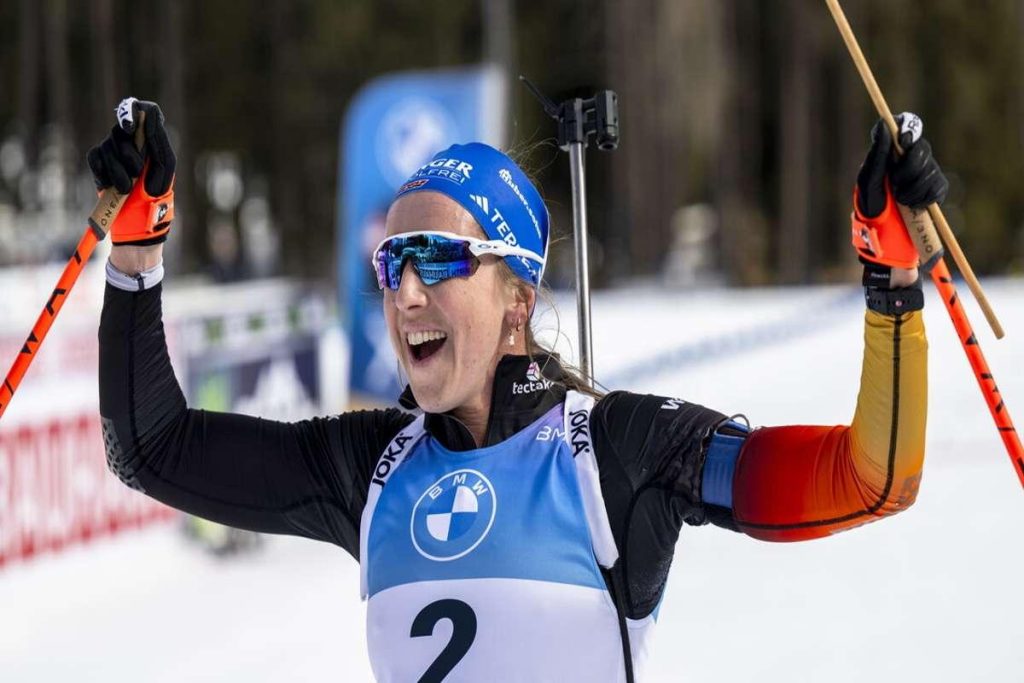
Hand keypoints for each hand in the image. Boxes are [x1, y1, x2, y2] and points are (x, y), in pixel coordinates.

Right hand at [87, 98, 175, 244]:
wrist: (137, 222)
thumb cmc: (156, 195)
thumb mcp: (164, 167)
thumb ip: (158, 140)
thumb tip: (149, 114)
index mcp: (151, 140)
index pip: (143, 111)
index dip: (133, 112)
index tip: (130, 127)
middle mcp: (131, 141)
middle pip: (122, 127)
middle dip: (129, 153)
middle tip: (137, 172)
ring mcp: (113, 151)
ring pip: (109, 145)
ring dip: (119, 170)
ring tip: (128, 188)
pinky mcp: (98, 163)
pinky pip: (96, 158)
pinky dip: (105, 174)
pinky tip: (113, 187)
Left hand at [857, 113, 948, 215]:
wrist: (883, 227)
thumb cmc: (871, 201)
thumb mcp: (868, 179)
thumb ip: (877, 153)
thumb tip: (883, 125)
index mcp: (892, 149)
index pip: (905, 124)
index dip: (907, 130)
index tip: (903, 142)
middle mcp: (912, 155)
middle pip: (921, 148)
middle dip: (908, 169)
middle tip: (895, 183)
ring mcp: (927, 170)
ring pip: (930, 169)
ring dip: (913, 188)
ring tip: (900, 199)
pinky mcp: (937, 186)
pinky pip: (938, 186)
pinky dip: (923, 198)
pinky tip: (913, 204)